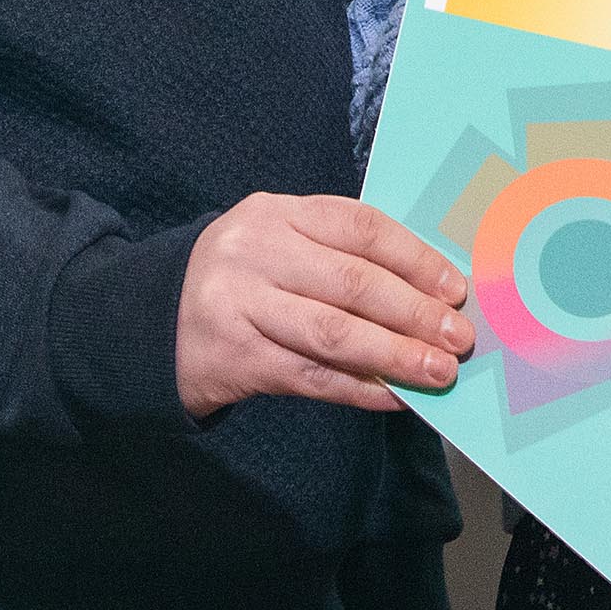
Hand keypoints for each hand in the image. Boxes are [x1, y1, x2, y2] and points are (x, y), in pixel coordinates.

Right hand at [176, 193, 477, 418]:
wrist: (151, 323)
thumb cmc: (245, 280)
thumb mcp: (281, 245)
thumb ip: (342, 257)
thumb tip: (430, 294)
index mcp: (278, 213)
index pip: (361, 228)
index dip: (415, 259)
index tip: (456, 289)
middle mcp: (256, 252)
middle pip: (353, 283)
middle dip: (415, 313)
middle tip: (459, 338)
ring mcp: (240, 306)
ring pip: (334, 333)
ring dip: (395, 356)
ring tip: (438, 372)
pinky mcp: (234, 359)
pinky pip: (310, 377)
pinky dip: (359, 389)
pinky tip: (394, 396)